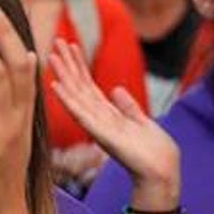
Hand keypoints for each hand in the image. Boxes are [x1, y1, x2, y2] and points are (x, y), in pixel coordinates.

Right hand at [50, 39, 179, 208]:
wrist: (161, 172)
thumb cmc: (154, 151)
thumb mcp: (141, 121)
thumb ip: (128, 106)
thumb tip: (117, 89)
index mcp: (109, 115)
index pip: (89, 86)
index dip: (80, 65)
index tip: (71, 45)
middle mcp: (99, 119)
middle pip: (79, 87)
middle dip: (68, 64)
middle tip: (55, 41)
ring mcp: (98, 127)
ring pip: (77, 97)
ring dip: (63, 76)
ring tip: (52, 56)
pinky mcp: (102, 135)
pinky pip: (82, 115)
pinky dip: (68, 101)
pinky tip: (56, 87)